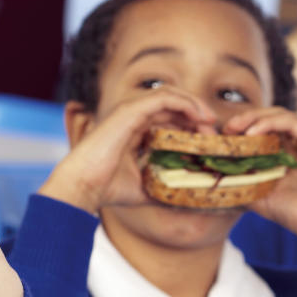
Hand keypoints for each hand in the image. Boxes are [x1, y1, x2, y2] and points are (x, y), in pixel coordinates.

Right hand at [39, 88, 215, 213]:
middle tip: (213, 134)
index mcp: (136, 130)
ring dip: (195, 106)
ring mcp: (131, 110)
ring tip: (210, 123)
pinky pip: (164, 98)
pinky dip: (185, 103)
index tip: (208, 142)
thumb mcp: (145, 189)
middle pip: (174, 104)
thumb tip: (185, 201)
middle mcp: (133, 116)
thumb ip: (163, 188)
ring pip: (171, 96)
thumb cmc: (107, 189)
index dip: (191, 126)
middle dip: (197, 116)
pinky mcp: (130, 110)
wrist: (83, 187)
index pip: (170, 118)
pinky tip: (199, 116)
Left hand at [224, 108, 296, 260]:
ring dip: (254, 118)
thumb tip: (216, 177)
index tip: (221, 138)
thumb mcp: (262, 197)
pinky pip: (291, 122)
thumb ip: (243, 183)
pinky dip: (270, 123)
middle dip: (245, 119)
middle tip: (226, 129)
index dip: (241, 129)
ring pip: (280, 115)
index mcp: (290, 151)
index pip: (263, 129)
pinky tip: (252, 133)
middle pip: (270, 117)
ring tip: (235, 128)